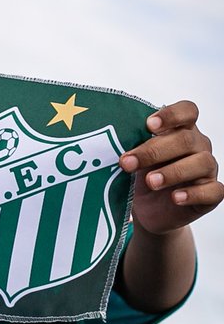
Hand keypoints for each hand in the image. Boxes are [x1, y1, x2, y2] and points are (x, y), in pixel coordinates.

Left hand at [120, 100, 222, 235]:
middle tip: (128, 163)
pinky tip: (175, 197)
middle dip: (154, 151)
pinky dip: (194, 194)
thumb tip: (110, 141)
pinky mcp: (212, 193)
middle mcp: (198, 146)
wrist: (149, 211)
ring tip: (151, 182)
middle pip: (186, 139)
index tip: (149, 125)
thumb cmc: (142, 177)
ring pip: (202, 162)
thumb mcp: (134, 160)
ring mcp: (207, 170)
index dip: (171, 115)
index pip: (188, 111)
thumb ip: (131, 146)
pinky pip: (213, 190)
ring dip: (173, 172)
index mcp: (181, 130)